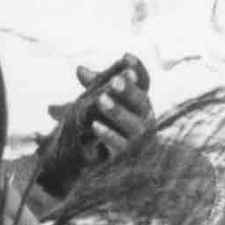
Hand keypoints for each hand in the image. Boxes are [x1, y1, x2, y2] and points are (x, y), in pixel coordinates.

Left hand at [36, 55, 154, 198]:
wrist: (110, 167)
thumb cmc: (108, 127)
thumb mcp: (100, 105)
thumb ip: (94, 87)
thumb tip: (79, 69)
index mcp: (141, 102)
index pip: (145, 82)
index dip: (138, 69)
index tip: (125, 56)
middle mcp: (145, 119)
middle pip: (142, 102)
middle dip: (128, 91)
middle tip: (114, 80)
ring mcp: (139, 139)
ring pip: (133, 125)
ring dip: (117, 112)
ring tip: (101, 99)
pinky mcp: (128, 157)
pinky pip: (120, 146)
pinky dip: (108, 135)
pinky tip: (95, 125)